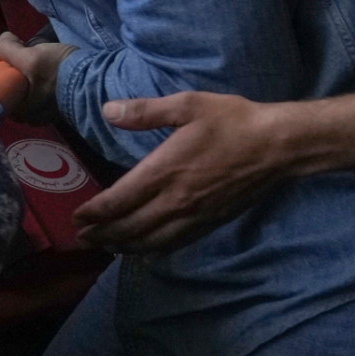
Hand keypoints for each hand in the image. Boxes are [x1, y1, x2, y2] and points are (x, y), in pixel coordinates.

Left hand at [0, 30, 72, 117]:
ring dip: (19, 65)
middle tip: (5, 45)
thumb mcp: (32, 59)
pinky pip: (35, 84)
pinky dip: (32, 70)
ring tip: (19, 47)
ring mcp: (42, 110)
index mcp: (18, 111)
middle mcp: (28, 115)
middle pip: (8, 85)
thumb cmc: (60, 73)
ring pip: (22, 84)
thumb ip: (10, 51)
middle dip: (5, 64)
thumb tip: (0, 41)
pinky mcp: (55, 101)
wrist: (97, 80)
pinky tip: (34, 56)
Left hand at [86, 88, 302, 249]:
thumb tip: (107, 110)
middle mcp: (175, 200)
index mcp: (164, 171)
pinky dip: (153, 250)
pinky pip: (175, 243)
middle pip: (130, 227)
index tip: (76, 218)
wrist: (277, 146)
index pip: (118, 201)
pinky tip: (145, 250)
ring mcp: (194, 216)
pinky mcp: (211, 223)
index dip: (94, 213)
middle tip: (81, 238)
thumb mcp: (187, 105)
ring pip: (151, 241)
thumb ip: (145, 111)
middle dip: (102, 234)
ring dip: (124, 246)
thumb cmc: (233, 121)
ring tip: (106, 246)